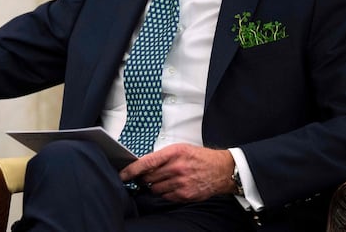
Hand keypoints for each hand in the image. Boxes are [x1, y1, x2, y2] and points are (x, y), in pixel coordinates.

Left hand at [119, 143, 235, 202]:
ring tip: (162, 180)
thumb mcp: (180, 149)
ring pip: (155, 189)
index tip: (123, 175)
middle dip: (142, 178)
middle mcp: (177, 168)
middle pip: (148, 178)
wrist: (222, 170)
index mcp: (174, 153)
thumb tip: (143, 164)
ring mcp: (181, 182)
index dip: (131, 170)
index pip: (146, 162)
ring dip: (154, 186)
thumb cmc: (200, 158)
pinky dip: (164, 193)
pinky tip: (171, 186)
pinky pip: (166, 197)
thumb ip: (161, 156)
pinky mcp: (185, 194)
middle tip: (143, 177)